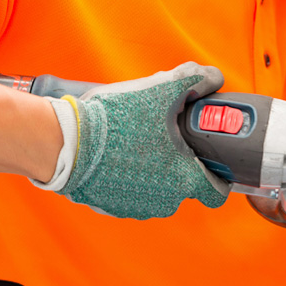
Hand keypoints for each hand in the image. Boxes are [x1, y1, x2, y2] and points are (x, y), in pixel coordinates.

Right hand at [43, 62, 229, 218]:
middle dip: (181, 161)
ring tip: (139, 139)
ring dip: (154, 168)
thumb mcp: (164, 88)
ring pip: (158, 187)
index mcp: (184, 180)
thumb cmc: (117, 120)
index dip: (219, 173)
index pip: (217, 191)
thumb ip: (197, 80)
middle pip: (186, 184)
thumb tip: (214, 77)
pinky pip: (131, 191)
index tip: (213, 158)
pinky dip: (130, 175)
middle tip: (169, 135)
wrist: (66, 141)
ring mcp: (136, 207)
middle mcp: (164, 201)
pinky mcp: (111, 206)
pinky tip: (119, 152)